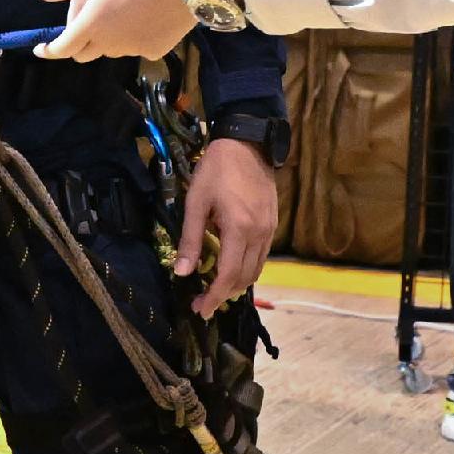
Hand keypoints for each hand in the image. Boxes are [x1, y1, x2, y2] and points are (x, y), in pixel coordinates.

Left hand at [35, 0, 197, 60]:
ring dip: (105, 31)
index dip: (49, 50)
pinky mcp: (155, 50)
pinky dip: (130, 33)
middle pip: (84, 51)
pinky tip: (143, 11)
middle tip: (87, 0)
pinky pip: (134, 46)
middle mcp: (111, 44)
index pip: (62, 48)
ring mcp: (134, 50)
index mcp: (93, 25)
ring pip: (109, 48)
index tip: (40, 47)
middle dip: (78, 32)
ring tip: (119, 0)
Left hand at [177, 137, 277, 317]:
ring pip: (256, 270)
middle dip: (223, 295)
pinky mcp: (272, 225)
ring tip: (214, 289)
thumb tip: (181, 272)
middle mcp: (259, 234)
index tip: (200, 309)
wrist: (248, 144)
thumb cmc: (216, 170)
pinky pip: (261, 257)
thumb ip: (190, 239)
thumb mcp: (195, 202)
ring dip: (236, 284)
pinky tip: (230, 267)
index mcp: (239, 229)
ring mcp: (269, 230)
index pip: (229, 275)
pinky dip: (246, 269)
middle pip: (244, 278)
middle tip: (202, 303)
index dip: (214, 296)